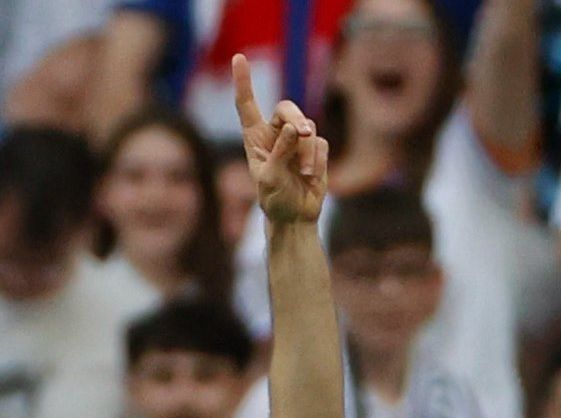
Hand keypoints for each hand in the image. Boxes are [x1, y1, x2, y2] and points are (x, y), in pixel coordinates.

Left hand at [232, 54, 327, 224]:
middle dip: (297, 119)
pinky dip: (317, 161)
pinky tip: (310, 177)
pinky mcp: (315, 148)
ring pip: (308, 127)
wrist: (294, 217)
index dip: (243, 82)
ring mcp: (296, 140)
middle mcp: (274, 135)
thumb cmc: (274, 200)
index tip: (238, 58)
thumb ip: (280, 153)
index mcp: (254, 139)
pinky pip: (321, 144)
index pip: (247, 106)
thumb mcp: (270, 179)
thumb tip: (293, 128)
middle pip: (288, 108)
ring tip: (303, 174)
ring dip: (307, 152)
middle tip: (302, 134)